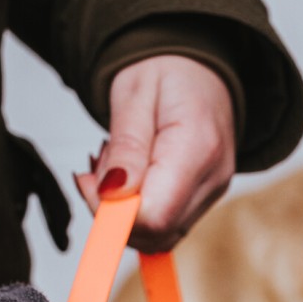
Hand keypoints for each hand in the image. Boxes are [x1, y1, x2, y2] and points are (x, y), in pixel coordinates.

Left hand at [74, 55, 235, 253]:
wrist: (200, 66)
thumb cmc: (167, 73)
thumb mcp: (134, 95)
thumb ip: (125, 148)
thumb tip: (112, 196)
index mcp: (197, 147)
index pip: (153, 216)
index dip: (112, 212)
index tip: (88, 180)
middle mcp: (213, 178)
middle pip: (156, 233)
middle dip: (113, 213)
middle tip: (96, 170)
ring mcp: (213, 191)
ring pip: (159, 235)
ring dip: (124, 212)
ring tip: (115, 166)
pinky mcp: (205, 198)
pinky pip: (166, 224)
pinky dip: (138, 211)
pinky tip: (130, 177)